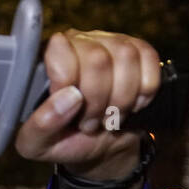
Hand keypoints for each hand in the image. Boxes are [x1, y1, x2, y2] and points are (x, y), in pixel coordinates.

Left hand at [14, 29, 161, 178]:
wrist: (101, 145)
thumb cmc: (65, 140)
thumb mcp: (39, 145)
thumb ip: (40, 126)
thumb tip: (68, 97)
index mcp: (47, 59)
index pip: (60, 52)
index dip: (69, 85)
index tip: (72, 109)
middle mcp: (79, 42)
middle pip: (98, 59)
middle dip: (98, 101)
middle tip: (90, 121)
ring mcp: (111, 42)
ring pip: (126, 57)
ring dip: (121, 100)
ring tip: (109, 116)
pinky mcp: (139, 50)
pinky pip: (150, 59)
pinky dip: (144, 92)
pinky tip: (132, 105)